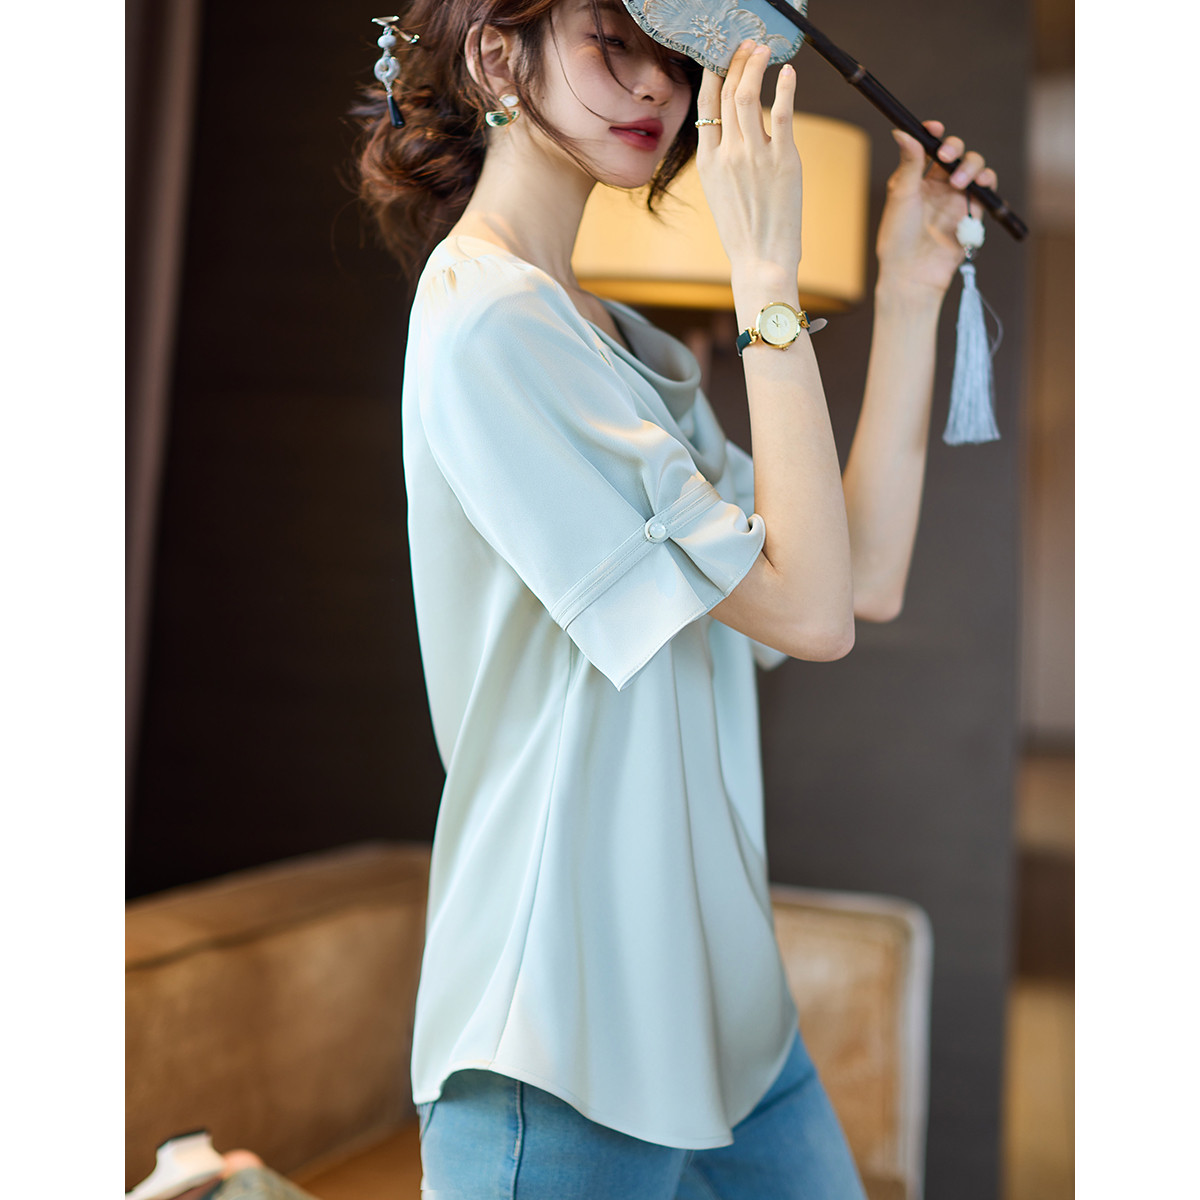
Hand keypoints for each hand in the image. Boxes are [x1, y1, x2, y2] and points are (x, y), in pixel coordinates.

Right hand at [695, 40, 802, 279]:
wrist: (760, 258)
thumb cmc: (743, 231)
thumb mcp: (719, 193)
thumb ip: (722, 161)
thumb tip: (731, 133)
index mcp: (707, 162)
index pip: (706, 107)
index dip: (713, 76)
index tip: (721, 59)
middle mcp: (728, 155)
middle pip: (727, 94)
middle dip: (737, 63)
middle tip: (747, 45)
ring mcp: (755, 156)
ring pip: (749, 97)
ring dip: (756, 67)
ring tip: (764, 50)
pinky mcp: (783, 160)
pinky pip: (781, 114)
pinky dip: (785, 88)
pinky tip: (788, 72)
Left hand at [875, 119, 998, 295]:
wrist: (912, 273)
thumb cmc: (898, 238)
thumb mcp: (901, 196)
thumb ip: (909, 164)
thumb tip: (901, 131)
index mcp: (916, 179)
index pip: (930, 148)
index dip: (934, 134)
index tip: (934, 128)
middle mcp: (937, 186)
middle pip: (957, 153)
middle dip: (957, 149)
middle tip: (948, 158)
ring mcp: (955, 199)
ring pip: (975, 168)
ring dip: (973, 167)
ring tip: (961, 183)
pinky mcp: (971, 214)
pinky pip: (986, 192)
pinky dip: (987, 185)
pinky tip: (979, 188)